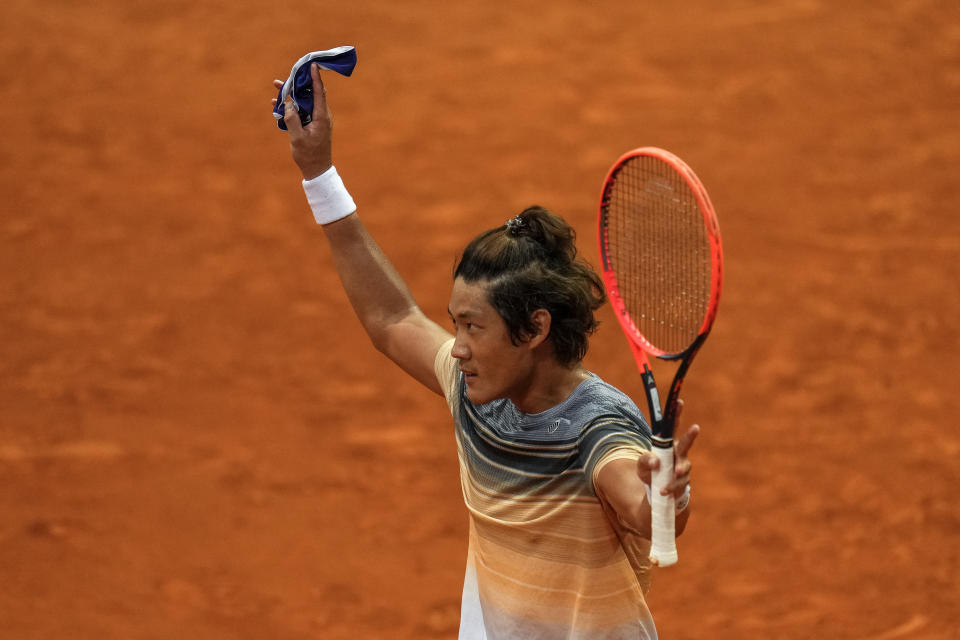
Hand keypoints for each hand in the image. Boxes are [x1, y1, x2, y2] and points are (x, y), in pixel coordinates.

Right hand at [271, 63, 332, 179]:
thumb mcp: (297, 138)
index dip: (315, 78)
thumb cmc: (309, 155)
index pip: (319, 93)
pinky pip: (303, 110)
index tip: (312, 65)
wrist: (317, 169)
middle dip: (298, 84)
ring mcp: (318, 119)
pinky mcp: (313, 124)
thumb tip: (288, 104)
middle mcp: (322, 115)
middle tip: (282, 79)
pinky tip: (279, 105)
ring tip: (277, 88)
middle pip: (310, 94)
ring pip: (305, 101)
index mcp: (321, 117)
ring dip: (292, 95)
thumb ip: (292, 119)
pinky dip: (292, 106)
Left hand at [636, 399, 699, 499]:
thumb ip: (644, 460)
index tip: (679, 401)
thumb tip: (655, 461)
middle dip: (690, 435)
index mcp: (667, 444)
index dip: (676, 414)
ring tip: (675, 472)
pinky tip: (663, 491)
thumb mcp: (641, 466)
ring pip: (684, 465)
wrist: (658, 492)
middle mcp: (678, 453)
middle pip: (685, 443)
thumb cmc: (650, 472)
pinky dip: (670, 486)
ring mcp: (683, 467)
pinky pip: (678, 483)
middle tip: (696, 427)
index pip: (672, 427)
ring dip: (680, 468)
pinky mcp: (683, 482)